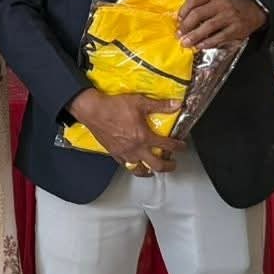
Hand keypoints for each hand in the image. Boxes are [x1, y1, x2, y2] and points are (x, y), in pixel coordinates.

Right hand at [66, 89, 181, 171]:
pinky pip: (126, 165)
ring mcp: (124, 153)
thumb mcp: (140, 102)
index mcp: (144, 137)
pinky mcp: (114, 153)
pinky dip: (133, 166)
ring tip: (154, 169)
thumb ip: (160, 105)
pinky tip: (134, 163)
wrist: (92, 110)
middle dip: (168, 166)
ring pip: (140, 170)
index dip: (178, 146)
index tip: (181, 146)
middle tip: (172, 164)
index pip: (167, 145)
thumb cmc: (113, 106)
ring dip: (150, 171)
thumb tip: (176, 104)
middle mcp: (136, 148)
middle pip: (157, 165)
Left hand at [178, 0, 266, 49]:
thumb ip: (199, 7)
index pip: (193, 0)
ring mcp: (229, 16)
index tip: (177, 21)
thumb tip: (181, 22)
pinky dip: (208, 42)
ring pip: (208, 26)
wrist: (252, 11)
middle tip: (179, 34)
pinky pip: (219, 37)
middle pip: (198, 14)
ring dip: (195, 36)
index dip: (182, 11)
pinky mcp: (236, 28)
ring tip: (186, 43)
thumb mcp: (214, 1)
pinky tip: (200, 46)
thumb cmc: (227, 8)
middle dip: (186, 26)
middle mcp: (221, 3)